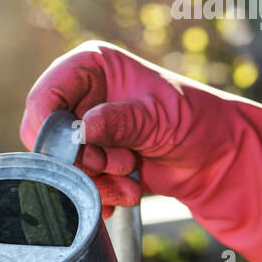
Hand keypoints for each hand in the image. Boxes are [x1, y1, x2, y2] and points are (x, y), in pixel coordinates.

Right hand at [21, 41, 261, 261]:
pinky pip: (75, 185)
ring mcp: (86, 131)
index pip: (47, 94)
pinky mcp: (93, 162)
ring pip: (63, 168)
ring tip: (130, 179)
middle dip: (82, 161)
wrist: (215, 158)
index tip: (70, 150)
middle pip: (49, 138)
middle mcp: (83, 97)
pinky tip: (124, 194)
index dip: (48, 125)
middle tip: (117, 165)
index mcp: (93, 67)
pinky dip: (99, 195)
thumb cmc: (195, 120)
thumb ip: (120, 121)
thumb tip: (83, 129)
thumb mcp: (158, 116)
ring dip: (96, 181)